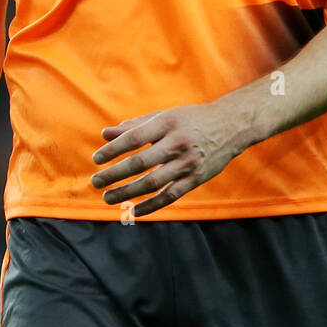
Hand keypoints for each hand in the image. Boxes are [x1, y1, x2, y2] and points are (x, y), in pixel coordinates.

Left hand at [90, 99, 241, 216]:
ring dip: (127, 192)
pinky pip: (170, 196)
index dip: (113, 150)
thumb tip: (105, 134)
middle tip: (95, 181)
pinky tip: (134, 210)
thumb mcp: (164, 116)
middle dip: (115, 174)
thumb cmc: (191, 120)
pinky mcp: (196, 179)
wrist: (231, 126)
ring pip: (153, 183)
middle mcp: (177, 143)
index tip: (96, 159)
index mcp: (167, 123)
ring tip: (107, 197)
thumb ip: (134, 126)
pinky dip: (151, 205)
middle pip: (140, 163)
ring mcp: (188, 163)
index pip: (134, 138)